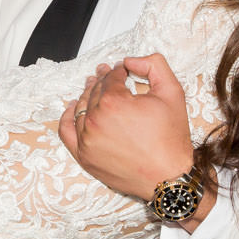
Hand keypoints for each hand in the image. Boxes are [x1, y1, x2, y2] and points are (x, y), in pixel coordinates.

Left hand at [57, 53, 197, 209]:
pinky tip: (74, 108)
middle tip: (105, 73)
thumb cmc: (171, 139)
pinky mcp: (84, 157)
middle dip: (102, 80)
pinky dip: (68, 117)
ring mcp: (86, 140)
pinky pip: (66, 131)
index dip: (118, 70)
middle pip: (95, 91)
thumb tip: (130, 60)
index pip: (111, 78)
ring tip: (93, 87)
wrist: (169, 178)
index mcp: (114, 102)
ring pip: (81, 108)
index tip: (123, 70)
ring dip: (87, 95)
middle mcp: (95, 120)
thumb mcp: (172, 93)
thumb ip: (154, 65)